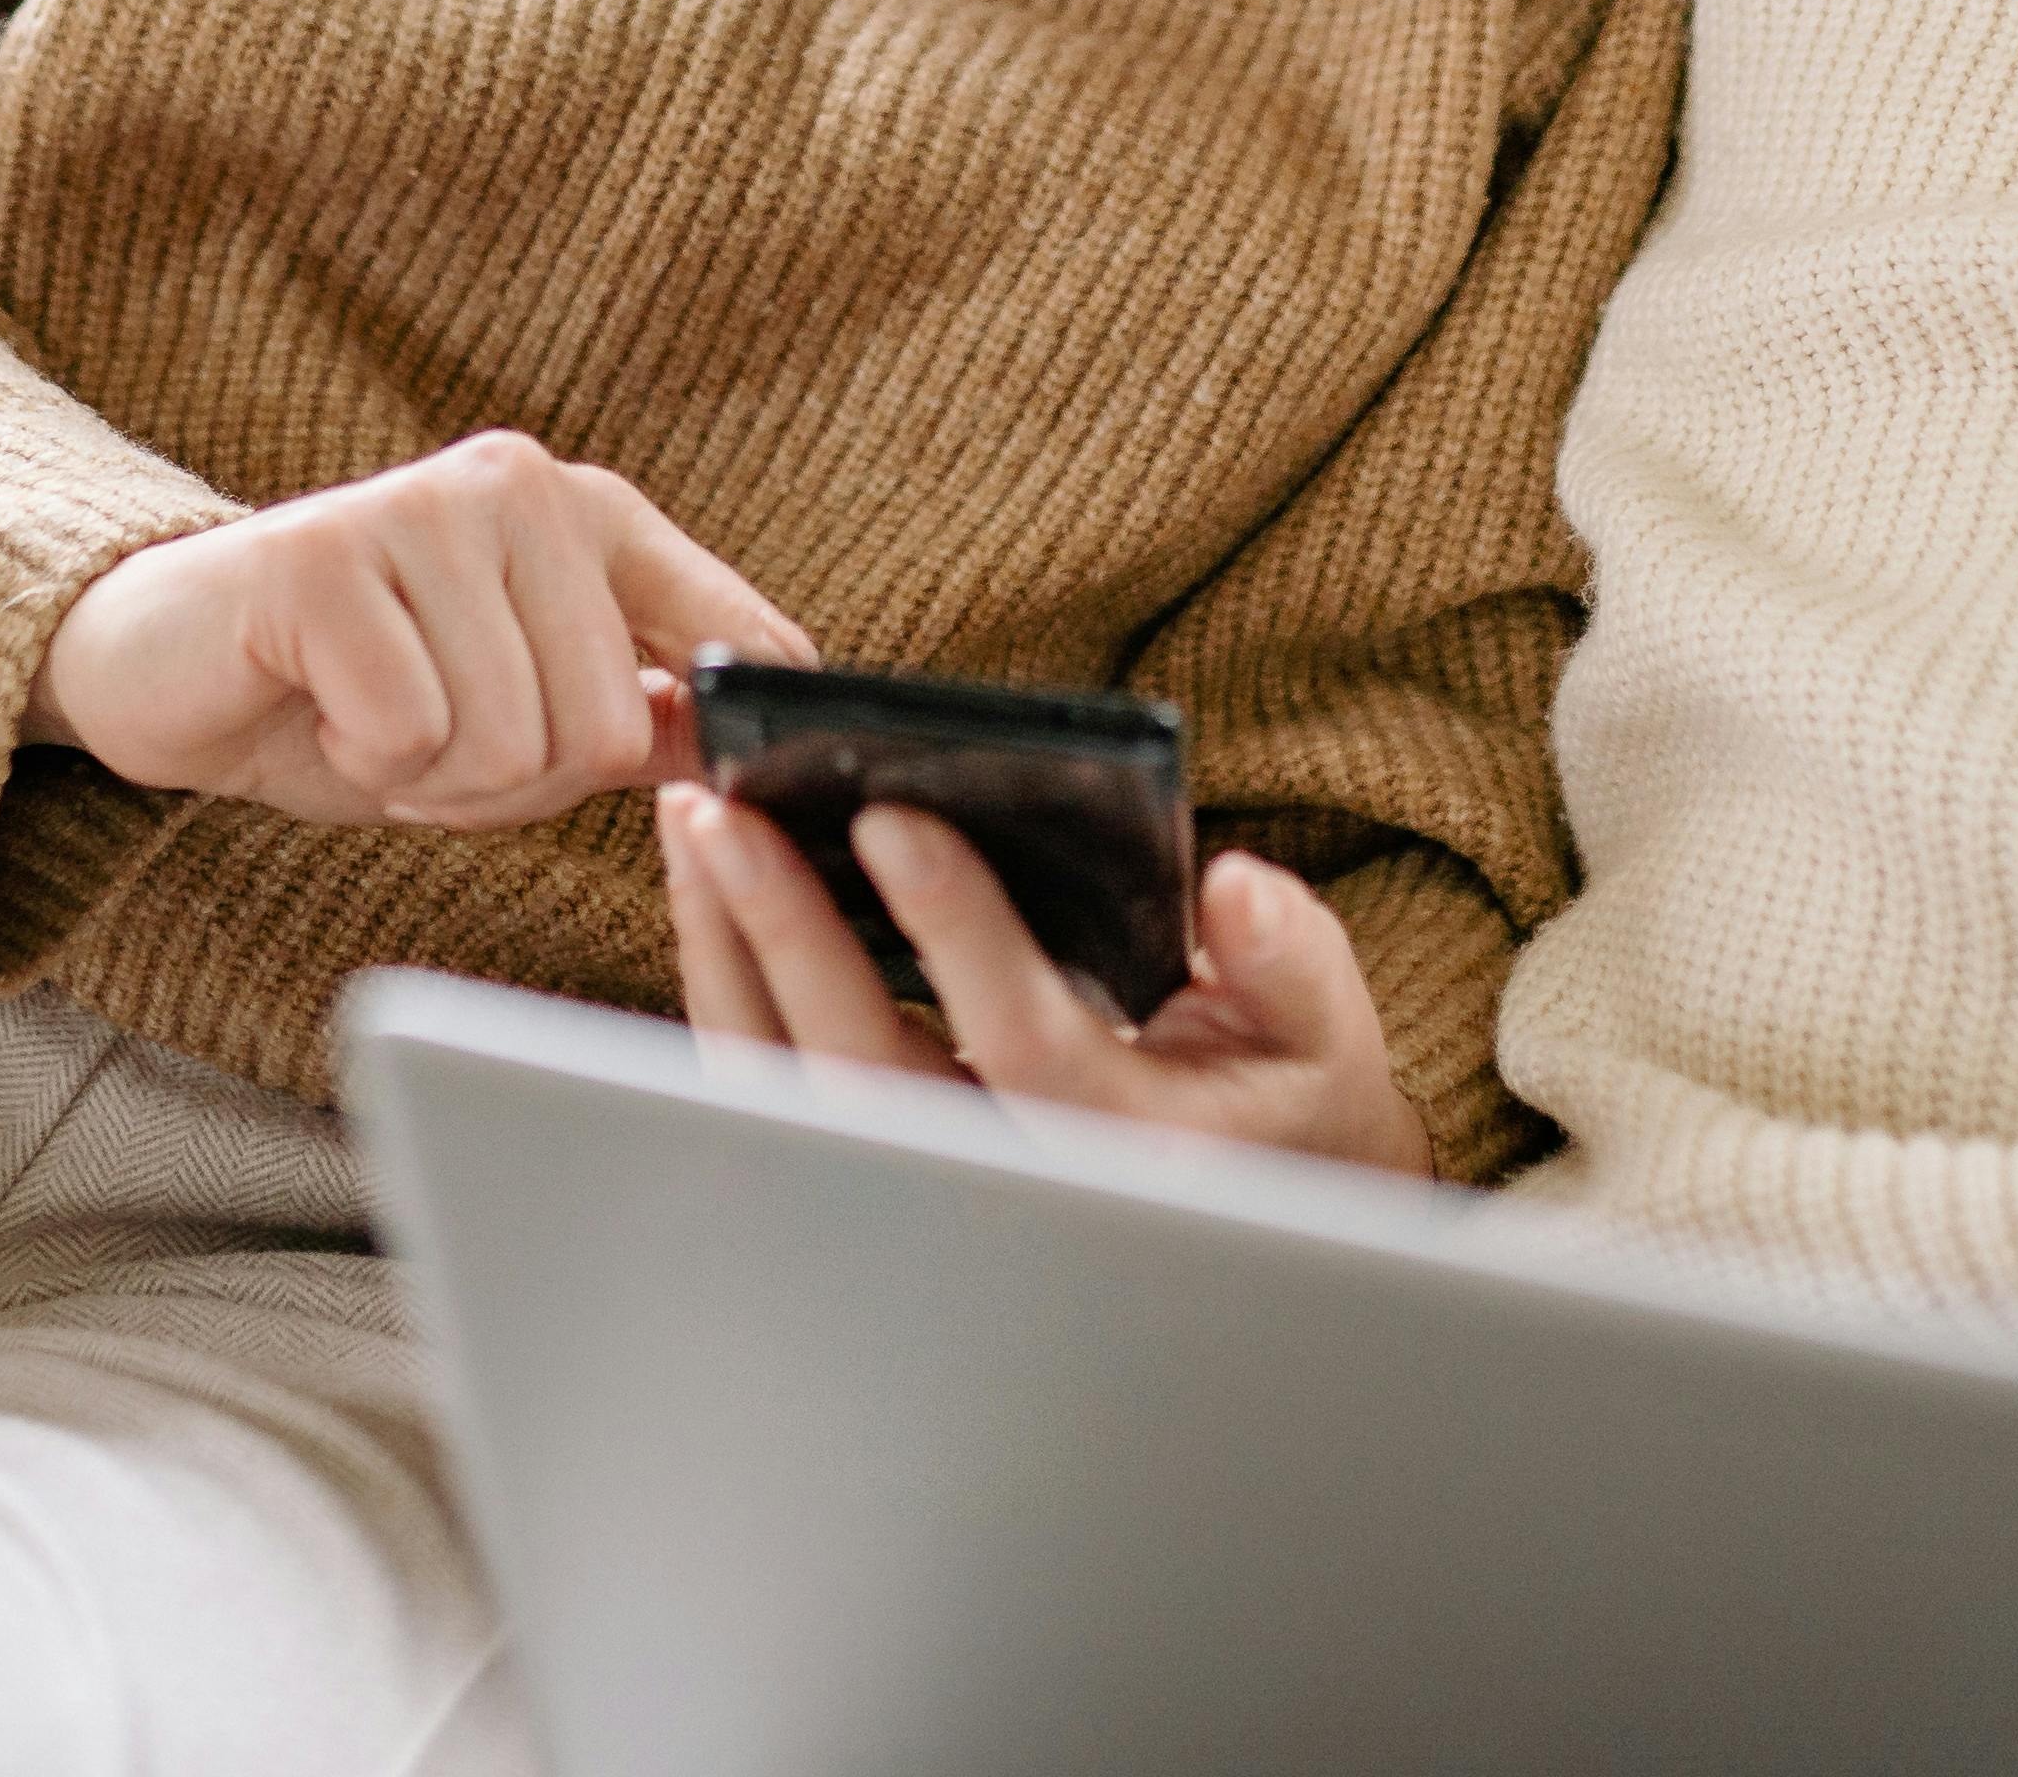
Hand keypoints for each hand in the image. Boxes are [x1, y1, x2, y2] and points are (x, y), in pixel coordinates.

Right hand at [27, 431, 810, 829]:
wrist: (165, 663)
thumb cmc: (351, 692)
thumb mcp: (520, 714)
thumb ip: (637, 718)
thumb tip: (753, 749)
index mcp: (595, 516)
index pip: (742, 640)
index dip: (732, 745)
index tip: (696, 788)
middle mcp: (524, 485)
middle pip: (604, 731)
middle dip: (510, 788)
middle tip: (429, 745)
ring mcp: (426, 506)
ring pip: (506, 741)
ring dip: (427, 780)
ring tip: (369, 719)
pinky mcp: (327, 553)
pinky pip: (405, 732)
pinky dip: (359, 762)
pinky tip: (318, 707)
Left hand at [656, 781, 1433, 1182]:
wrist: (1252, 1207)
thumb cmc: (1286, 1095)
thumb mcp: (1322, 1026)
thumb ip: (1287, 957)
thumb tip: (1234, 893)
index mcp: (1129, 1149)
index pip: (1022, 1039)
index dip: (955, 932)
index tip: (891, 818)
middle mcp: (1010, 1185)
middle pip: (864, 1075)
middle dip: (785, 934)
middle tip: (724, 810)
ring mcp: (930, 1185)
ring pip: (793, 1091)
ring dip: (730, 955)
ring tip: (695, 823)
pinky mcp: (877, 1164)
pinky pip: (774, 1088)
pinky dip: (727, 986)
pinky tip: (707, 886)